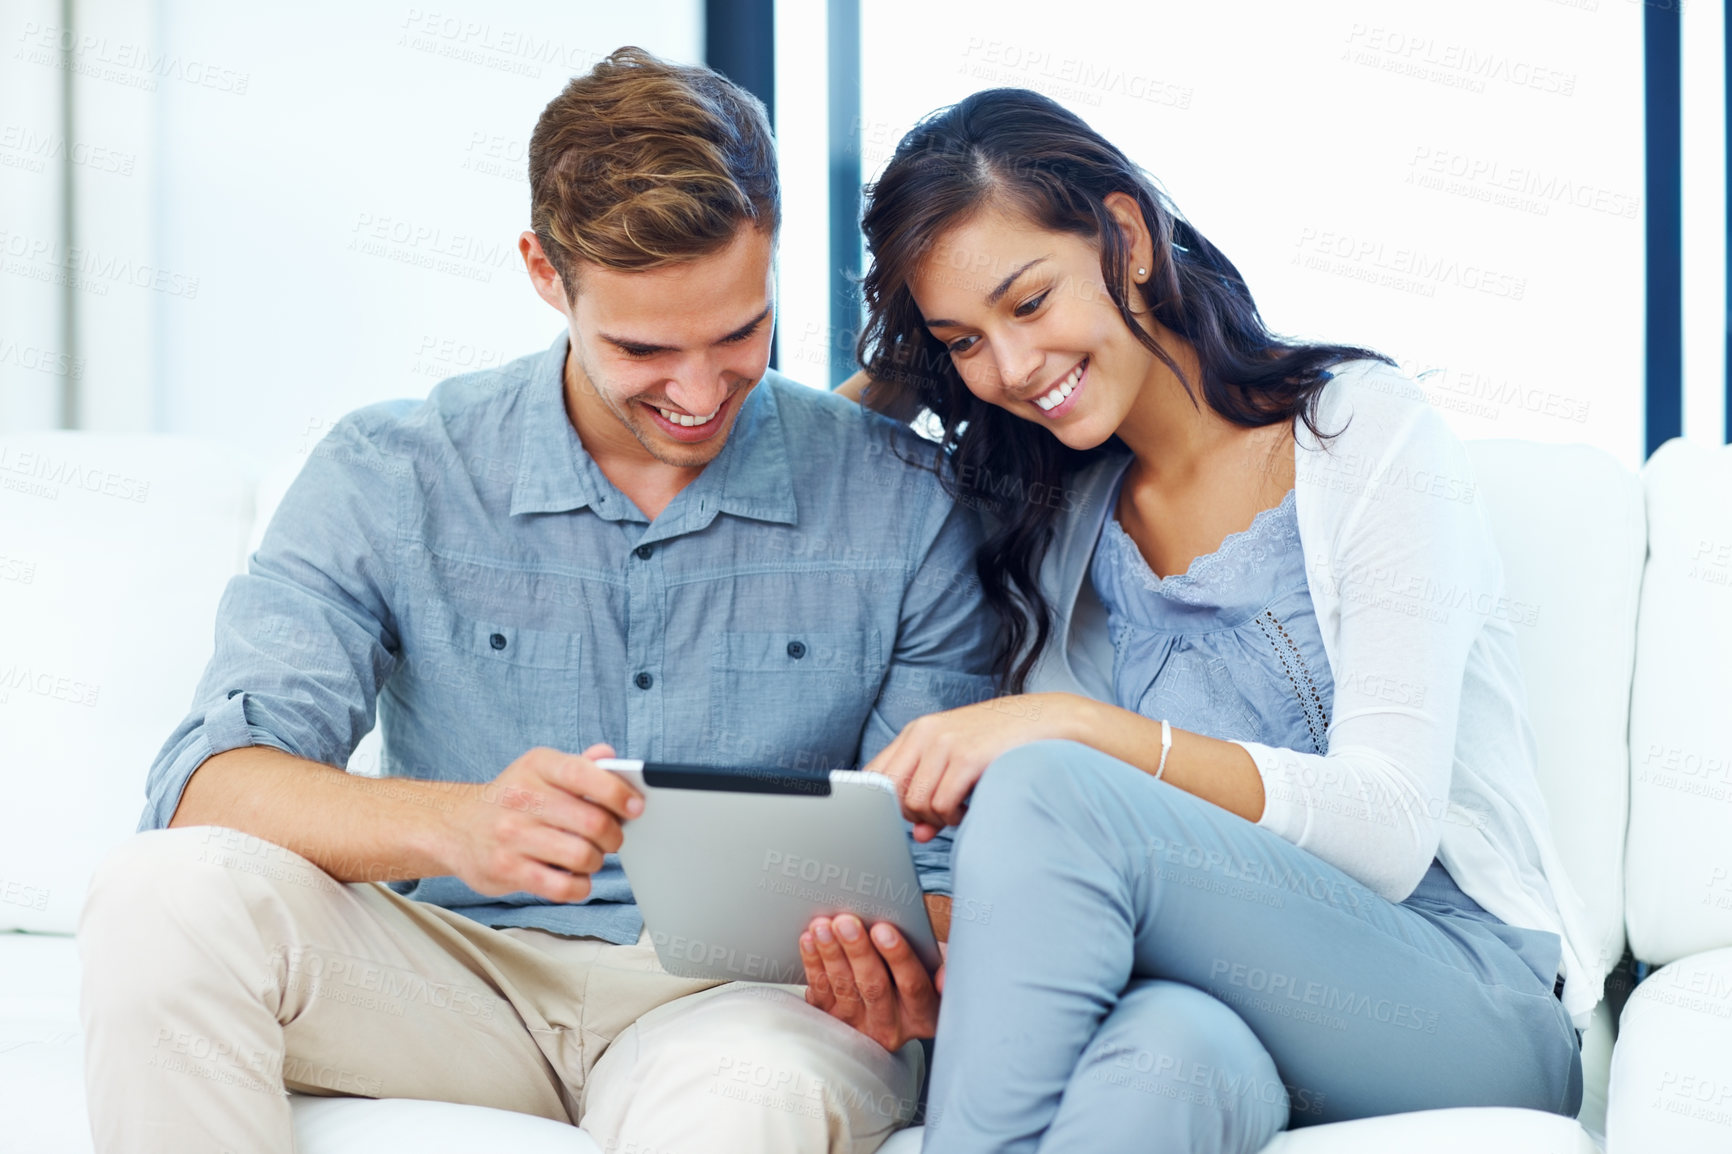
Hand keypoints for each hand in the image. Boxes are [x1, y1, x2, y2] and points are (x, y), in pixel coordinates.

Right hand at [440, 743, 641, 903]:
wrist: (454, 826)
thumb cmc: (511, 798)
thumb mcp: (540, 771)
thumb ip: (579, 765)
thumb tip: (609, 756)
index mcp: (536, 766)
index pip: (584, 774)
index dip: (617, 793)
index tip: (635, 807)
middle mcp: (521, 797)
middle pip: (592, 822)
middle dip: (614, 835)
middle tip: (611, 839)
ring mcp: (512, 835)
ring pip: (582, 856)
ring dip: (596, 861)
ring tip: (589, 857)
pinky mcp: (506, 870)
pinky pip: (562, 887)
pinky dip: (580, 886)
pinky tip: (574, 878)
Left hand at [799, 914, 944, 1050]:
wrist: (894, 993)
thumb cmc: (920, 969)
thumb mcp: (939, 966)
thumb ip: (944, 966)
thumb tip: (941, 979)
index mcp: (925, 1014)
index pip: (913, 986)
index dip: (898, 957)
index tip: (883, 930)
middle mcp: (892, 1027)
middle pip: (874, 987)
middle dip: (858, 950)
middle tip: (846, 922)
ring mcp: (859, 1027)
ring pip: (843, 989)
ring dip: (831, 954)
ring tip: (823, 926)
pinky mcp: (833, 1021)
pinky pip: (820, 993)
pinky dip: (813, 964)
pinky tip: (810, 940)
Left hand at [865, 694, 1085, 840]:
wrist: (1045, 720)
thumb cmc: (998, 744)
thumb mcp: (958, 761)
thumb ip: (931, 793)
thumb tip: (918, 835)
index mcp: (917, 731)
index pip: (875, 774)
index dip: (883, 802)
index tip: (902, 815)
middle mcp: (925, 734)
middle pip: (892, 793)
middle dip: (911, 814)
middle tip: (938, 814)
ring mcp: (945, 744)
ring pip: (916, 804)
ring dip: (937, 818)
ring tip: (958, 808)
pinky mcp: (967, 759)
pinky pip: (942, 806)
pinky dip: (954, 817)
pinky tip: (968, 808)